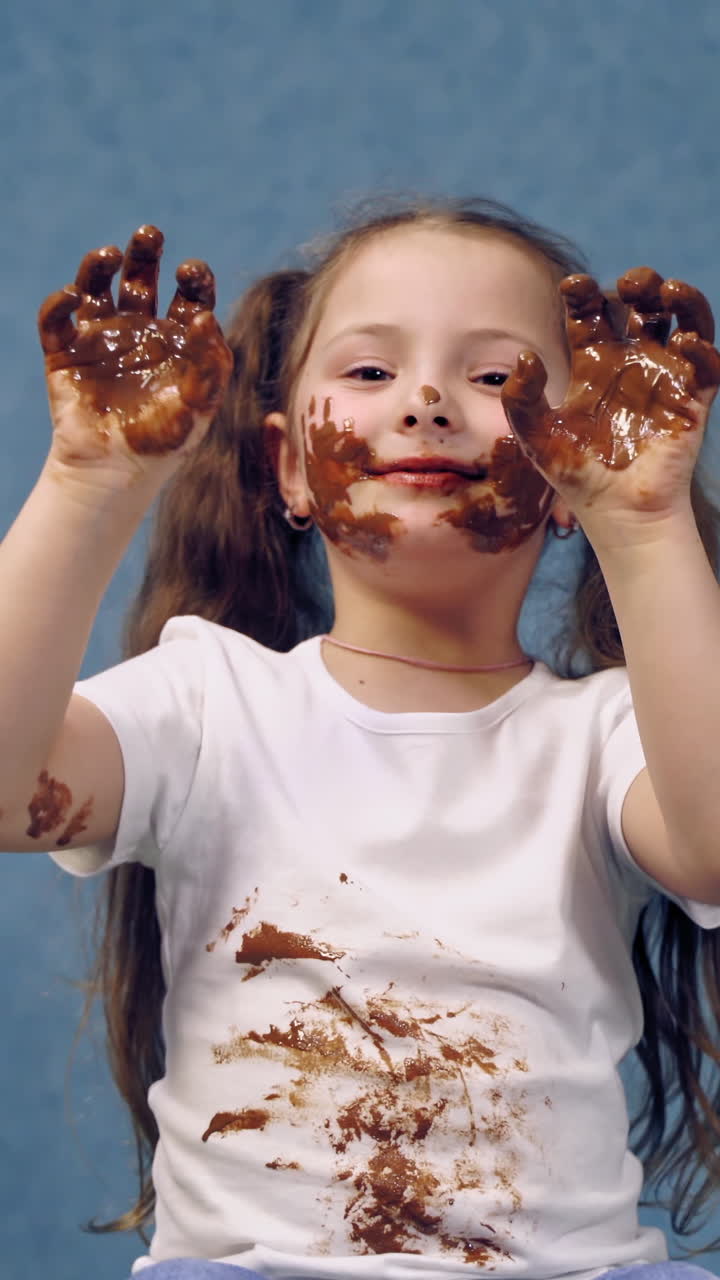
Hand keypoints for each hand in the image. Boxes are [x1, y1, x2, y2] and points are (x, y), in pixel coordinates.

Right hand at [38, 225, 232, 476]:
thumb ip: (211, 366)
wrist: (115, 473)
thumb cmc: (164, 443)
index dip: (193, 276)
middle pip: (142, 276)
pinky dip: (60, 302)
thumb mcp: (199, 407)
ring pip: (97, 285)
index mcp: (176, 339)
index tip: (191, 271)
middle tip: (151, 233)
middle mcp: (139, 330)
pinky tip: (74, 296)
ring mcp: (100, 337)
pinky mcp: (64, 352)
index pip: (189, 294)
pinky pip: (56, 318)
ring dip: (100, 264)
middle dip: (145, 250)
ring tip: (110, 254)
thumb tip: (204, 316)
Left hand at [500, 269, 719, 530]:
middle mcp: (631, 362)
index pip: (591, 313)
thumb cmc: (575, 476)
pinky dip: (701, 347)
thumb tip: (525, 356)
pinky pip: (707, 363)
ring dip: (680, 299)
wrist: (617, 513)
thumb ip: (521, 398)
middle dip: (638, 284)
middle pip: (641, 305)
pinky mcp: (693, 399)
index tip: (573, 286)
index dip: (583, 293)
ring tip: (666, 290)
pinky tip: (684, 342)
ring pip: (682, 321)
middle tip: (629, 283)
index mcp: (593, 363)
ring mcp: (666, 377)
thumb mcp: (535, 436)